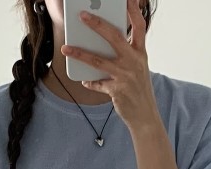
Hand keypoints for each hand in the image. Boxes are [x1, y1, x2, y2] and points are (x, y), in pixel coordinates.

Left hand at [61, 0, 159, 133]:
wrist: (145, 116)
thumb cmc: (139, 90)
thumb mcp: (138, 68)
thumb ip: (126, 54)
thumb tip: (103, 44)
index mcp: (140, 53)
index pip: (139, 26)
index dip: (133, 10)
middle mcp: (134, 61)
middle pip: (114, 37)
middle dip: (97, 24)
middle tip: (82, 15)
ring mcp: (125, 76)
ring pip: (98, 60)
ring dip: (80, 53)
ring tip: (66, 48)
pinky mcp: (116, 90)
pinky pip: (97, 83)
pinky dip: (90, 81)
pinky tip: (84, 80)